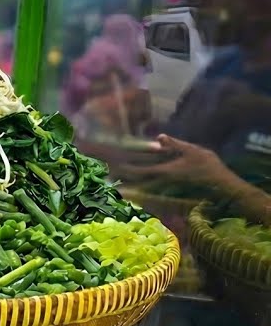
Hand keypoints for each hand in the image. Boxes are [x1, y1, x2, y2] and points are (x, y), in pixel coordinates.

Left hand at [118, 135, 237, 190]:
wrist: (219, 184)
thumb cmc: (207, 165)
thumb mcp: (191, 151)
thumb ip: (174, 145)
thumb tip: (159, 137)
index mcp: (164, 170)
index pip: (139, 171)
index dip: (124, 169)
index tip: (111, 167)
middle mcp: (161, 181)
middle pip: (136, 181)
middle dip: (121, 178)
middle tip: (106, 175)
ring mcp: (164, 186)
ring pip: (140, 186)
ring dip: (127, 184)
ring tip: (113, 182)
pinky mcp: (168, 189)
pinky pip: (149, 189)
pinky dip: (138, 187)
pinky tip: (130, 188)